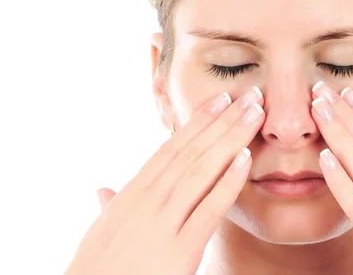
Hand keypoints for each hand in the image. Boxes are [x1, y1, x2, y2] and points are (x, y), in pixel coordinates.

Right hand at [65, 87, 264, 274]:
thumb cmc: (97, 269)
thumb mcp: (102, 232)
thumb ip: (109, 207)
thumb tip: (103, 190)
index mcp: (133, 193)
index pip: (171, 149)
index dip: (199, 122)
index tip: (220, 99)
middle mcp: (148, 200)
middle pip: (192, 151)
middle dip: (223, 121)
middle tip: (250, 95)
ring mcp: (162, 223)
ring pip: (201, 171)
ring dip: (231, 139)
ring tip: (255, 114)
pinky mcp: (178, 250)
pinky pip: (208, 210)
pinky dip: (228, 183)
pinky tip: (246, 160)